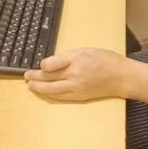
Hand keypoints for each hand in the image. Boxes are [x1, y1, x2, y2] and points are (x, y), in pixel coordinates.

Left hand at [24, 48, 147, 103]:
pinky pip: (61, 97)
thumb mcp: (86, 50)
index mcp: (76, 61)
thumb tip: (49, 63)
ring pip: (52, 90)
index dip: (41, 66)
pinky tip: (45, 93)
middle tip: (26, 76)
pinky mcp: (80, 97)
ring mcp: (76, 89)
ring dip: (39, 88)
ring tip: (30, 85)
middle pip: (48, 79)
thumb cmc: (106, 60)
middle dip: (34, 78)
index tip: (36, 64)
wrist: (121, 77)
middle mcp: (74, 76)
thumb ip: (67, 56)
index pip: (51, 65)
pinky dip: (51, 95)